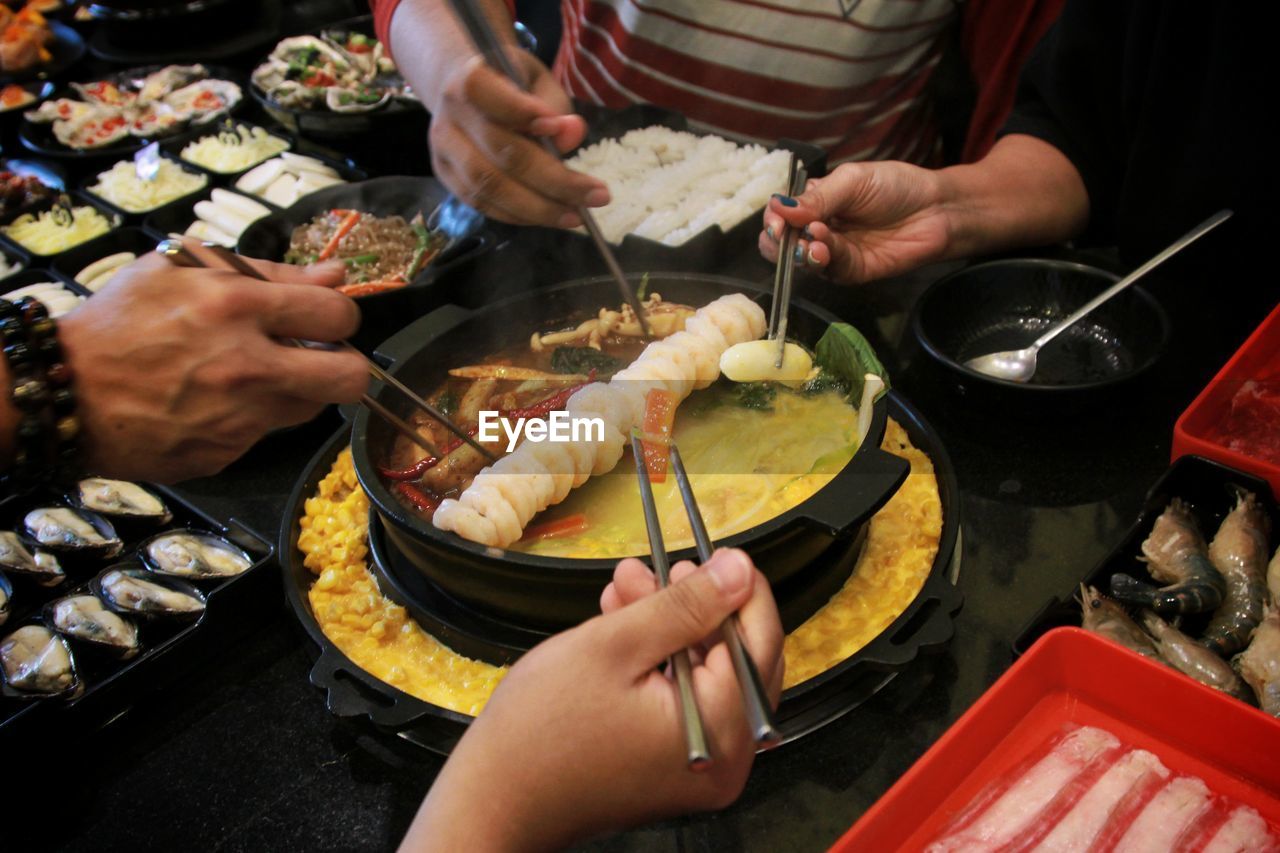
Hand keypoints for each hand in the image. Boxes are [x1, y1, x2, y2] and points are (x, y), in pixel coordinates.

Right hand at [58, 249, 368, 481]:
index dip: (337, 314)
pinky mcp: (228, 453)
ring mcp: (240, 417)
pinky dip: (250, 417)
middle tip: (319, 357)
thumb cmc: (120, 321)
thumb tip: (334, 276)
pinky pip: (264, 433)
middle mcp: (248, 365)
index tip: (323, 318)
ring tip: (252, 375)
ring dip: (296, 390)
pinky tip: (214, 403)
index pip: (338, 313)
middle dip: (345, 364)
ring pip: (311, 407)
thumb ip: (267, 270)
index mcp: (238, 306)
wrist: (66, 393)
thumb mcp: (180, 269)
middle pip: (351, 376)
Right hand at [404, 549, 782, 850]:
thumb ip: (685, 605)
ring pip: (705, 675)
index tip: (722, 552)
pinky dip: (660, 662)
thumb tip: (740, 570)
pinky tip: (626, 625)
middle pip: (735, 660)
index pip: (758, 643)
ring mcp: (701, 768)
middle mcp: (725, 760)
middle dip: (697, 606)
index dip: (741, 590)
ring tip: (628, 587)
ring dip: (671, 627)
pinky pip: (684, 700)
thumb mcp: (615, 645)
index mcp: (721, 732)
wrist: (494, 799)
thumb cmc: (542, 731)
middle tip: (663, 565)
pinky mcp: (675, 769)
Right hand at [428, 49, 609, 226]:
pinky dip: (519, 215)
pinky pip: (483, 204)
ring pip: (489, 187)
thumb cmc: (507, 83)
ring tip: (576, 215)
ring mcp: (444, 153)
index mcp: (466, 80)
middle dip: (553, 180)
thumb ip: (554, 104)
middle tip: (596, 196)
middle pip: (500, 154)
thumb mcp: (536, 80)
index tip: (559, 128)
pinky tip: (549, 215)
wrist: (460, 91)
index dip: (521, 112)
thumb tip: (572, 134)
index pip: (486, 95)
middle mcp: (449, 119)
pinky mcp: (447, 179)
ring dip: (538, 208)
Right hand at [760, 160, 949, 283]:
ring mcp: (835, 252)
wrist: (937, 209)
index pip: (781, 215)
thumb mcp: (852, 181)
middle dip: (777, 242)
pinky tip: (823, 247)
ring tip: (811, 241)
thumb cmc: (897, 187)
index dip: (773, 219)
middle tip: (783, 235)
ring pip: (801, 261)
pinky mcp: (851, 271)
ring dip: (800, 252)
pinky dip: (822, 259)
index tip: (776, 221)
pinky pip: (829, 269)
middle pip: (782, 244)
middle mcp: (820, 229)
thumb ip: (817, 198)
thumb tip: (779, 208)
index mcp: (816, 202)